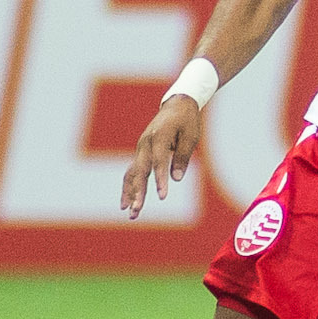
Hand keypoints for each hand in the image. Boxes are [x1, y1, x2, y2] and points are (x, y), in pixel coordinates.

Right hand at [122, 96, 202, 218]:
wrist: (177, 104)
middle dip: (138, 193)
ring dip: (130, 194)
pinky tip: (126, 203)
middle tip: (137, 211)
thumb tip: (177, 179)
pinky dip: (128, 187)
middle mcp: (145, 144)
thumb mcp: (191, 136)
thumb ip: (183, 156)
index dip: (160, 180)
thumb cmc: (187, 120)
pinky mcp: (140, 153)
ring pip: (132, 174)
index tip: (163, 196)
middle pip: (140, 172)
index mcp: (159, 137)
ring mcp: (140, 149)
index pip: (159, 162)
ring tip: (131, 214)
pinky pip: (131, 172)